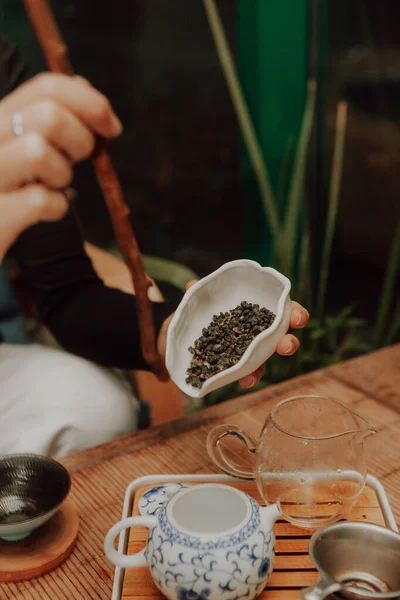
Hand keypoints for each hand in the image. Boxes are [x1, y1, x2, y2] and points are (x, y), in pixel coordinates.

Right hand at [0, 73, 121, 259]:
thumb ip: (45, 116)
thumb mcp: (18, 145)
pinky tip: (46, 212)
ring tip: (52, 186)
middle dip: (80, 140)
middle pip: (50, 116)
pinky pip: (40, 200)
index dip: (90, 103)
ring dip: (61, 174)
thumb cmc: (5, 190)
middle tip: (76, 163)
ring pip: (39, 151)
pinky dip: (56, 207)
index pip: (46, 88)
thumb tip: (83, 84)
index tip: (111, 128)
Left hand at [158, 280, 308, 389]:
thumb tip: (192, 285)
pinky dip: (249, 377)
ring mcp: (249, 350)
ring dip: (261, 371)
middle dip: (288, 342)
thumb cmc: (195, 315)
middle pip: (280, 337)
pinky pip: (248, 373)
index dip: (294, 313)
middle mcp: (257, 331)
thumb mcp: (194, 303)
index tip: (297, 318)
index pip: (281, 310)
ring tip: (262, 370)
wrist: (177, 338)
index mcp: (255, 310)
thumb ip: (196, 294)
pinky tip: (244, 380)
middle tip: (286, 345)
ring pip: (266, 359)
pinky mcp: (237, 367)